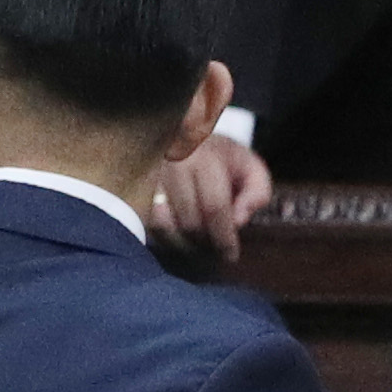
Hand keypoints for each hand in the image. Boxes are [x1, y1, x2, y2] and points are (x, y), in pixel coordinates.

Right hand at [147, 129, 272, 261]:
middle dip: (206, 243)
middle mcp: (172, 165)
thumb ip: (256, 192)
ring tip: (199, 246)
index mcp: (203, 157)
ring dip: (184, 245)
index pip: (214, 207)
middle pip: (189, 222)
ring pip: (164, 227)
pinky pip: (147, 224)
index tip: (231, 255)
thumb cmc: (221, 159)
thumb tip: (239, 221)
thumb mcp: (250, 167)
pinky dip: (165, 238)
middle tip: (216, 250)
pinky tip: (180, 239)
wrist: (186, 136)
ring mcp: (149, 176)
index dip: (224, 237)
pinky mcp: (135, 188)